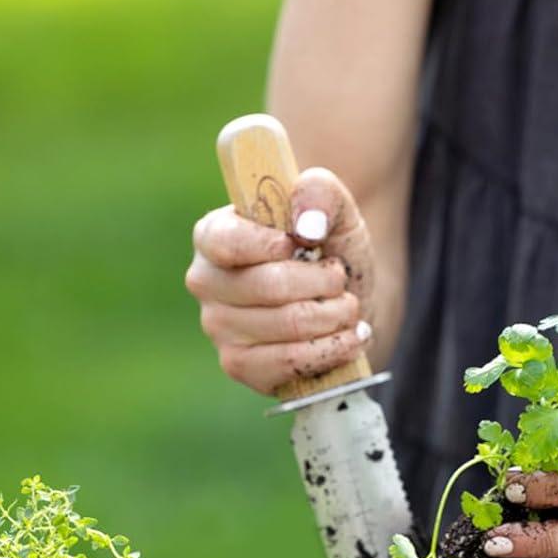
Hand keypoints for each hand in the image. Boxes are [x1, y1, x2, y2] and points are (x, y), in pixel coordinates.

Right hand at [185, 167, 374, 394]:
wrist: (350, 301)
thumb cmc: (331, 249)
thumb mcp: (336, 208)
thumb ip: (320, 191)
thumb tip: (306, 224)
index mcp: (214, 235)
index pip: (226, 241)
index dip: (272, 245)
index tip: (303, 244)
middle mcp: (207, 282)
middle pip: (270, 286)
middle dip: (325, 282)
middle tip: (339, 279)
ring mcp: (219, 328)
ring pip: (288, 323)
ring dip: (336, 314)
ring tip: (347, 306)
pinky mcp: (241, 366)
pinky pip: (289, 362)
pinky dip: (333, 348)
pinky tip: (350, 337)